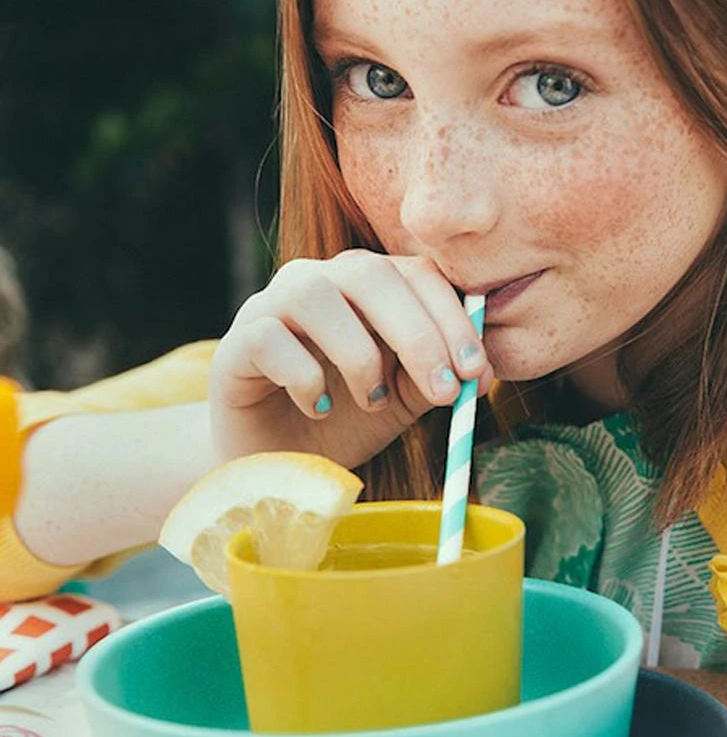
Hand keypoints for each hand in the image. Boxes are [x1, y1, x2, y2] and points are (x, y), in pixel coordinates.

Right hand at [209, 251, 492, 469]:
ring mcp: (271, 306)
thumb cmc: (345, 421)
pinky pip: (269, 339)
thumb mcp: (402, 399)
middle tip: (442, 392)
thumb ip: (434, 377)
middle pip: (370, 274)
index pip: (415, 273)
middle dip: (417, 334)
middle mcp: (319, 281)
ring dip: (359, 353)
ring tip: (373, 401)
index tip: (476, 372)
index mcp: (367, 286)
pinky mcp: (236, 343)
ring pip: (316, 294)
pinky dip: (305, 377)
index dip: (452, 318)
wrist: (277, 463)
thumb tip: (480, 372)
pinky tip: (321, 409)